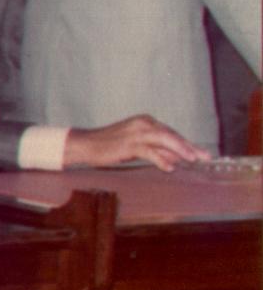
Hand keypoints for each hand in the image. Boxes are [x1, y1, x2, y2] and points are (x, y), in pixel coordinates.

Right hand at [67, 115, 207, 170]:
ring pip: (165, 140)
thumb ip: (156, 150)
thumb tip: (176, 158)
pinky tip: (170, 167)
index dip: (186, 143)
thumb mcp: (136, 146)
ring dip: (181, 150)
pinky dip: (161, 159)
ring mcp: (136, 132)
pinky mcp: (129, 143)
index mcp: (146, 121)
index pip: (171, 133)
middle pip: (172, 135)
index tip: (200, 152)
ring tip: (193, 160)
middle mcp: (144, 123)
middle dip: (189, 146)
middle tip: (205, 156)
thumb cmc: (108, 146)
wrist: (84, 144)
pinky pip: (150, 151)